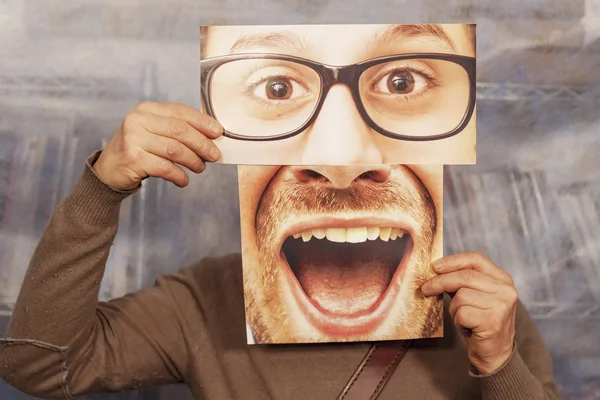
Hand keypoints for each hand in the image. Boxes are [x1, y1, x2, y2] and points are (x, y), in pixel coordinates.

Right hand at [94, 102, 222, 190]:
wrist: (109, 170)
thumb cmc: (138, 150)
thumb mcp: (154, 133)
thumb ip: (177, 131)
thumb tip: (211, 136)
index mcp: (147, 110)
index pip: (180, 112)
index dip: (202, 122)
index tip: (218, 132)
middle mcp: (138, 121)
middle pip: (180, 130)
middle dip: (202, 144)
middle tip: (214, 155)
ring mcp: (133, 139)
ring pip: (175, 150)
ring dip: (193, 161)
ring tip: (200, 168)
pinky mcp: (133, 159)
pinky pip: (165, 168)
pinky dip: (179, 175)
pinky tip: (183, 180)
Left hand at [421, 252, 517, 374]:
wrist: (495, 354)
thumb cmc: (479, 322)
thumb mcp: (474, 296)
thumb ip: (461, 281)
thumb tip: (435, 270)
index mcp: (502, 279)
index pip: (476, 259)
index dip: (453, 261)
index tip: (435, 266)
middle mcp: (506, 290)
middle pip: (465, 276)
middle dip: (440, 281)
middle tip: (425, 288)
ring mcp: (501, 305)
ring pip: (461, 296)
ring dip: (454, 309)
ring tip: (463, 318)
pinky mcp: (493, 321)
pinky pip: (461, 313)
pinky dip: (458, 321)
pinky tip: (467, 327)